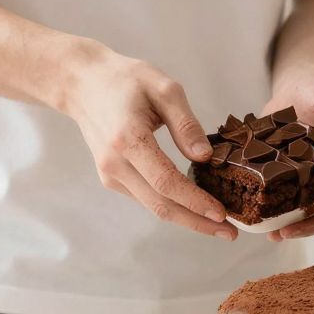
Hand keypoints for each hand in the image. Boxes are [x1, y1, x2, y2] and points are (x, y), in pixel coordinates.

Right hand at [62, 47, 236, 239]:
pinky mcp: (110, 177)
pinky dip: (171, 206)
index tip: (222, 214)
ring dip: (187, 219)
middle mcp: (115, 163)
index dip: (195, 202)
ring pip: (153, 207)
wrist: (83, 84)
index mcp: (128, 139)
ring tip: (218, 225)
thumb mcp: (163, 87)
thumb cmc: (126, 80)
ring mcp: (109, 173)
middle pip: (160, 205)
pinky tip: (194, 207)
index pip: (166, 181)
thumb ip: (186, 123)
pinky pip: (145, 198)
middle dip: (197, 222)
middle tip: (230, 233)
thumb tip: (206, 158)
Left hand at [262, 74, 313, 240]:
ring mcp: (305, 180)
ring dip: (289, 225)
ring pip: (302, 211)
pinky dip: (269, 209)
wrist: (299, 87)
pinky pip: (278, 197)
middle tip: (286, 233)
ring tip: (270, 234)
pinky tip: (254, 215)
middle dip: (309, 226)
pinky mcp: (282, 177)